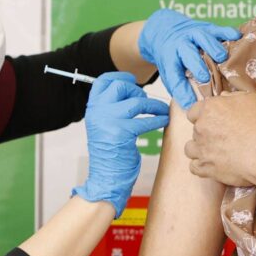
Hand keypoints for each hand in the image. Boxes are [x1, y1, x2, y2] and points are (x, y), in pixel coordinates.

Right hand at [74, 72, 169, 217]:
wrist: (106, 178)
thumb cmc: (110, 153)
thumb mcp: (103, 125)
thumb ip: (111, 108)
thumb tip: (132, 91)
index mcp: (92, 108)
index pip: (103, 81)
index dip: (120, 77)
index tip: (132, 81)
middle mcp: (97, 112)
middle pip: (121, 86)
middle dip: (139, 91)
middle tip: (148, 102)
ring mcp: (108, 121)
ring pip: (137, 101)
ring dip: (154, 105)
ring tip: (162, 111)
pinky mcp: (121, 133)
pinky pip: (145, 120)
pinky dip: (158, 119)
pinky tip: (163, 120)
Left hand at [137, 10, 240, 110]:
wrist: (167, 30)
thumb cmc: (172, 57)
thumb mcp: (170, 73)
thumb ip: (180, 88)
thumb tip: (191, 108)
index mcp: (170, 58)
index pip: (174, 75)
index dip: (182, 90)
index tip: (191, 104)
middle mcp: (181, 44)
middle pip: (188, 53)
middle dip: (196, 65)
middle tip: (205, 77)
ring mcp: (194, 34)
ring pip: (203, 37)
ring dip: (213, 47)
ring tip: (222, 58)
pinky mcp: (207, 27)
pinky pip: (218, 29)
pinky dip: (228, 32)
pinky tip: (238, 37)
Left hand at [185, 91, 255, 186]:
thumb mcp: (253, 100)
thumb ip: (234, 96)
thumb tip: (223, 96)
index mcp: (210, 108)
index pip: (194, 111)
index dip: (203, 115)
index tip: (214, 119)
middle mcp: (201, 128)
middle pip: (195, 130)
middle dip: (206, 132)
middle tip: (223, 137)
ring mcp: (202, 149)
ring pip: (190, 149)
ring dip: (200, 149)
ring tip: (215, 152)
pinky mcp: (206, 168)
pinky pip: (194, 168)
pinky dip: (202, 167)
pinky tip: (212, 165)